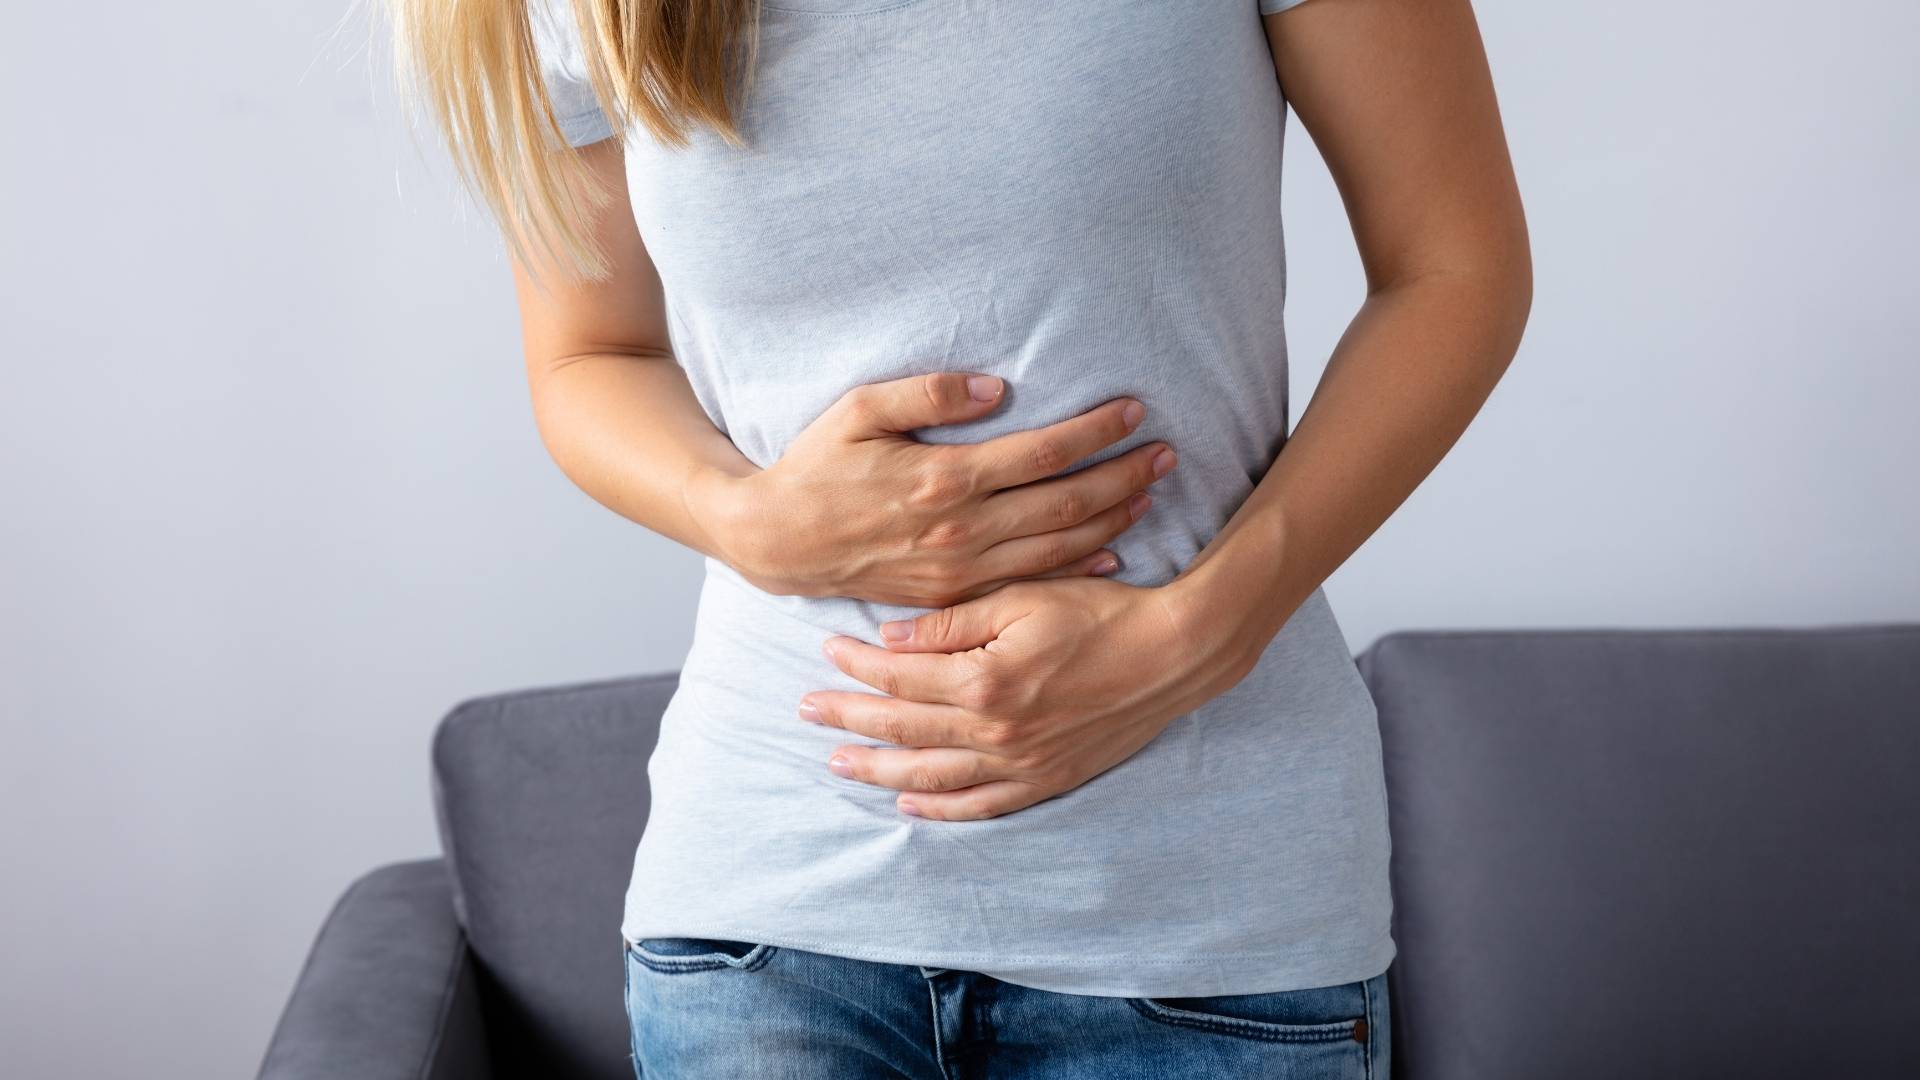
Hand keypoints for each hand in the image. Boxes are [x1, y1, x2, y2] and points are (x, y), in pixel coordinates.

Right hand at [694, 373, 1176, 606]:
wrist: (777, 542)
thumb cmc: (817, 466)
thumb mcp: (859, 410)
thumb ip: (931, 395)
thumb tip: (1000, 388)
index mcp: (943, 479)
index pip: (1041, 453)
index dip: (1094, 431)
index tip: (1134, 410)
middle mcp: (960, 530)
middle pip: (1064, 503)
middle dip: (1123, 476)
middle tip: (1167, 453)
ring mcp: (960, 570)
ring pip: (1056, 546)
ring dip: (1111, 520)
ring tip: (1151, 493)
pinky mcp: (953, 595)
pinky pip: (1029, 583)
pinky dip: (1075, 568)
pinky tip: (1110, 554)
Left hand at [798, 576, 1256, 819]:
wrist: (1173, 653)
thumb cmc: (1100, 612)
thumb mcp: (1022, 598)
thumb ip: (951, 623)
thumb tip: (889, 641)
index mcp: (985, 680)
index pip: (900, 678)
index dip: (858, 666)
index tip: (828, 650)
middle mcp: (996, 731)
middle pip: (903, 730)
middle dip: (849, 719)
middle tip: (806, 710)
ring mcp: (1021, 763)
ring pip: (931, 776)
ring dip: (878, 769)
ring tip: (838, 760)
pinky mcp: (1047, 779)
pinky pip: (981, 805)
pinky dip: (939, 808)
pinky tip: (906, 802)